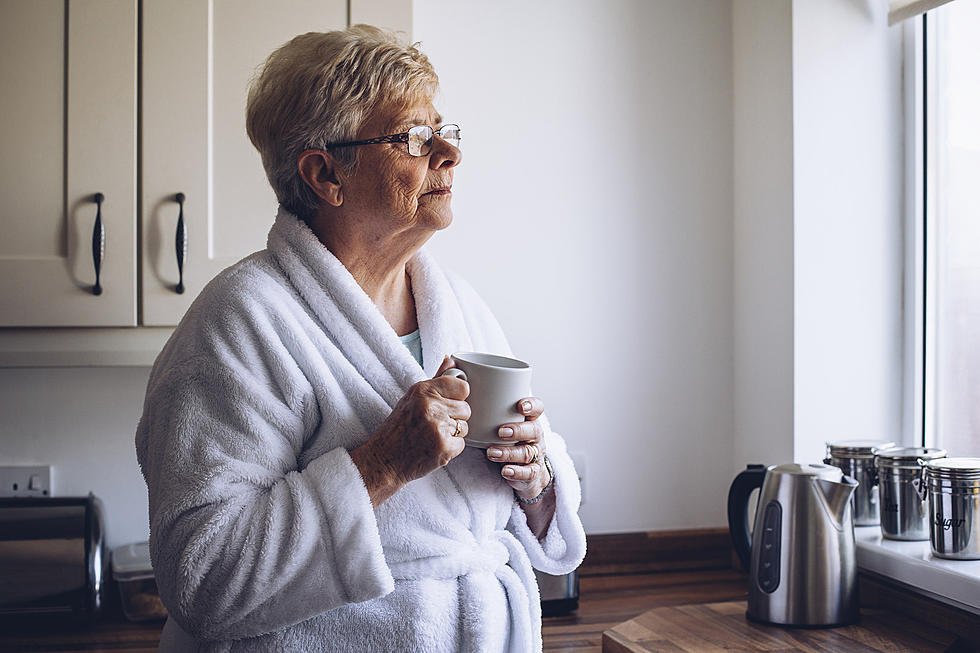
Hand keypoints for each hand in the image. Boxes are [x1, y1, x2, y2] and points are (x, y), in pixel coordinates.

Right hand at [351, 357, 469, 504]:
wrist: (384, 460)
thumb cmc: (398, 428)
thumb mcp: (411, 398)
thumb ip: (436, 379)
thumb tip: (452, 359)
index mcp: (423, 390)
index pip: (463, 387)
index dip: (457, 397)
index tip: (446, 403)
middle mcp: (431, 406)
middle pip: (466, 408)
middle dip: (454, 417)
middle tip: (434, 424)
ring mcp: (438, 427)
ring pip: (465, 426)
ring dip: (453, 433)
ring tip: (432, 435)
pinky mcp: (444, 447)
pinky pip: (462, 443)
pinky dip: (451, 448)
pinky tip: (433, 447)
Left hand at [485, 396, 550, 500]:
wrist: (525, 471)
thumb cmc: (507, 441)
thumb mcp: (501, 424)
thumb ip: (488, 408)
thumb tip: (463, 383)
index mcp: (529, 420)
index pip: (537, 408)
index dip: (532, 406)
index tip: (520, 406)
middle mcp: (535, 436)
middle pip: (534, 430)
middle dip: (518, 430)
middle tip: (500, 432)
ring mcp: (536, 455)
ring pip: (528, 452)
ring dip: (509, 452)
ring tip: (492, 453)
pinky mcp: (532, 473)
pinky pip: (528, 473)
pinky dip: (516, 472)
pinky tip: (505, 471)